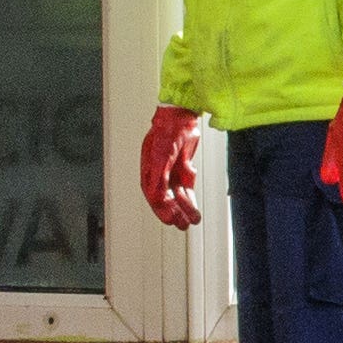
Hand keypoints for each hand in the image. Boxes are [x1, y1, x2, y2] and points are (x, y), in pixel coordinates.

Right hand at [140, 104, 206, 231]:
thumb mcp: (162, 155)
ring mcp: (171, 172)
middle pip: (165, 199)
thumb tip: (156, 196)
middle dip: (174, 213)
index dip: (161, 209)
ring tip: (193, 221)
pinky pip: (186, 188)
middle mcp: (158, 174)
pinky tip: (194, 208)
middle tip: (183, 225)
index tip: (170, 220)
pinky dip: (190, 199)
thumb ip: (159, 176)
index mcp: (148, 171)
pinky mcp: (183, 169)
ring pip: (177, 196)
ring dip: (185, 208)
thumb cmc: (167, 133)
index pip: (153, 195)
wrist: (181, 117)